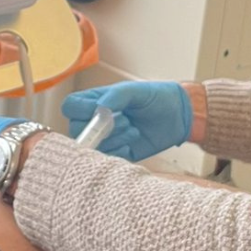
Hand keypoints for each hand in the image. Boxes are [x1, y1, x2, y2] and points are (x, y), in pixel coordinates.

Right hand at [61, 81, 192, 160]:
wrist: (180, 115)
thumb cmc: (158, 97)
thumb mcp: (136, 91)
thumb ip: (116, 96)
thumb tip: (99, 108)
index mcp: (96, 101)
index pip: (71, 107)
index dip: (79, 111)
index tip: (100, 111)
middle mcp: (97, 120)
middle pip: (77, 131)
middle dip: (99, 128)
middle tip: (123, 120)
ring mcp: (107, 138)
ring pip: (92, 146)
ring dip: (113, 138)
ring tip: (133, 128)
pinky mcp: (119, 152)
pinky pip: (107, 159)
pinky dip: (118, 151)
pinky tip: (133, 141)